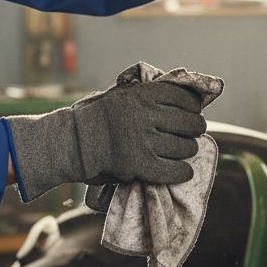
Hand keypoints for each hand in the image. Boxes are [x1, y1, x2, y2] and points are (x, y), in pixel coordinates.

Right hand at [5, 81, 205, 201]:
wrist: (72, 142)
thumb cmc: (98, 116)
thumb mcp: (123, 94)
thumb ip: (149, 95)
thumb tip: (184, 100)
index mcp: (142, 94)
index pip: (185, 98)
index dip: (194, 107)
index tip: (194, 111)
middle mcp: (145, 115)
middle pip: (189, 123)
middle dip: (194, 129)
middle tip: (191, 133)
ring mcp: (142, 141)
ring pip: (185, 147)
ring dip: (188, 150)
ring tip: (184, 151)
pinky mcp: (138, 165)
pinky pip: (174, 170)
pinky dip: (183, 172)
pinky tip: (183, 171)